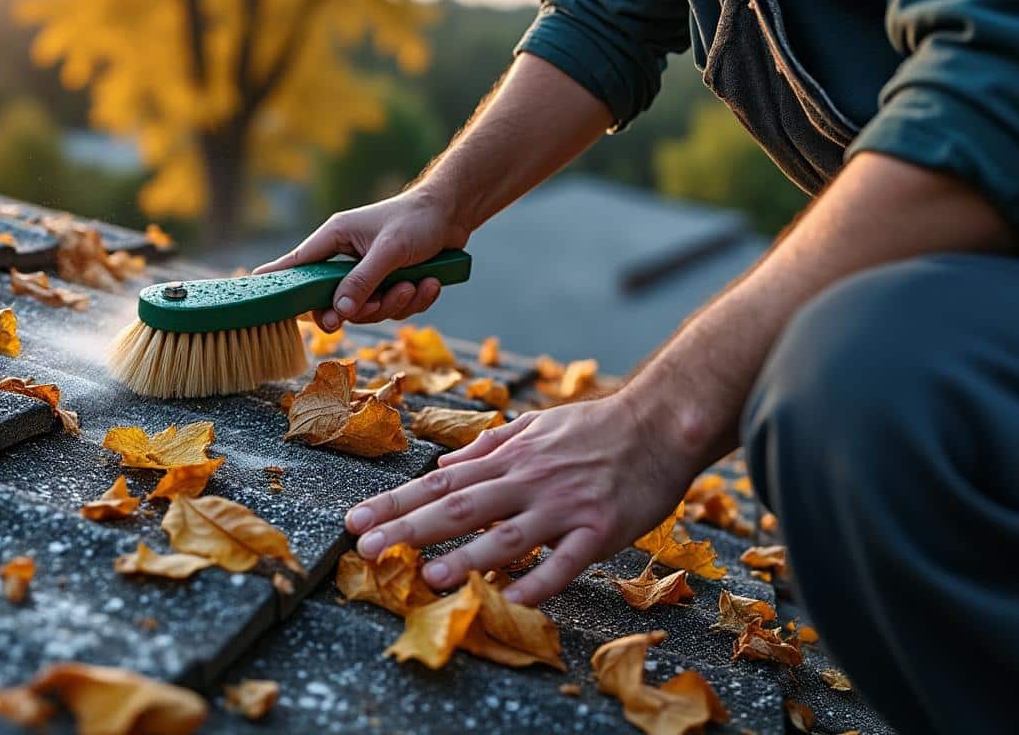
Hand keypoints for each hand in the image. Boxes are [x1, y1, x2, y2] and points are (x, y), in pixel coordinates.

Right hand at [253, 188, 468, 330]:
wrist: (454, 212)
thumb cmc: (418, 219)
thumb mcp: (389, 250)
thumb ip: (362, 280)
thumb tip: (339, 312)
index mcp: (334, 238)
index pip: (296, 265)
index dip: (280, 285)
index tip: (262, 302)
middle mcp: (346, 258)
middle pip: (334, 301)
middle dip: (361, 308)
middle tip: (372, 307)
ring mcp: (369, 273)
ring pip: (368, 309)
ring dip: (395, 303)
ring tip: (416, 285)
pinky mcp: (391, 283)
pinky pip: (393, 308)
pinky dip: (414, 300)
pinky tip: (430, 283)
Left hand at [343, 395, 694, 605]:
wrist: (662, 421)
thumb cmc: (596, 426)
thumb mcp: (535, 425)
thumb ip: (488, 446)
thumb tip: (442, 468)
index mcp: (509, 457)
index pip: (439, 483)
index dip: (395, 502)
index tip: (356, 520)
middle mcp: (528, 480)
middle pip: (460, 507)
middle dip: (409, 528)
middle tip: (366, 548)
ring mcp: (563, 505)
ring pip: (507, 535)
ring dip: (465, 556)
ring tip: (426, 574)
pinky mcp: (600, 529)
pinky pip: (565, 561)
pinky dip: (538, 580)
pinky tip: (510, 597)